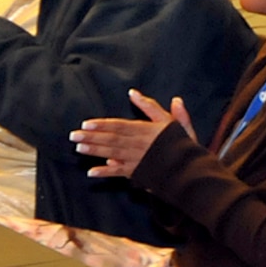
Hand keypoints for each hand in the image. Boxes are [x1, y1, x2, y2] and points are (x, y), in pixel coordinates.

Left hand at [70, 90, 196, 179]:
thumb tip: (134, 93)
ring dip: (95, 152)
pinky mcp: (138, 173)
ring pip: (112, 154)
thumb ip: (152, 107)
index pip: (120, 126)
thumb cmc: (183, 144)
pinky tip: (91, 172)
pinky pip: (119, 173)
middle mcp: (140, 145)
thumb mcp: (173, 121)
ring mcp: (138, 160)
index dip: (103, 125)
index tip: (86, 124)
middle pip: (112, 140)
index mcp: (147, 131)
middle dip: (92, 138)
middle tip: (74, 136)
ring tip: (79, 148)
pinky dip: (106, 173)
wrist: (191, 169)